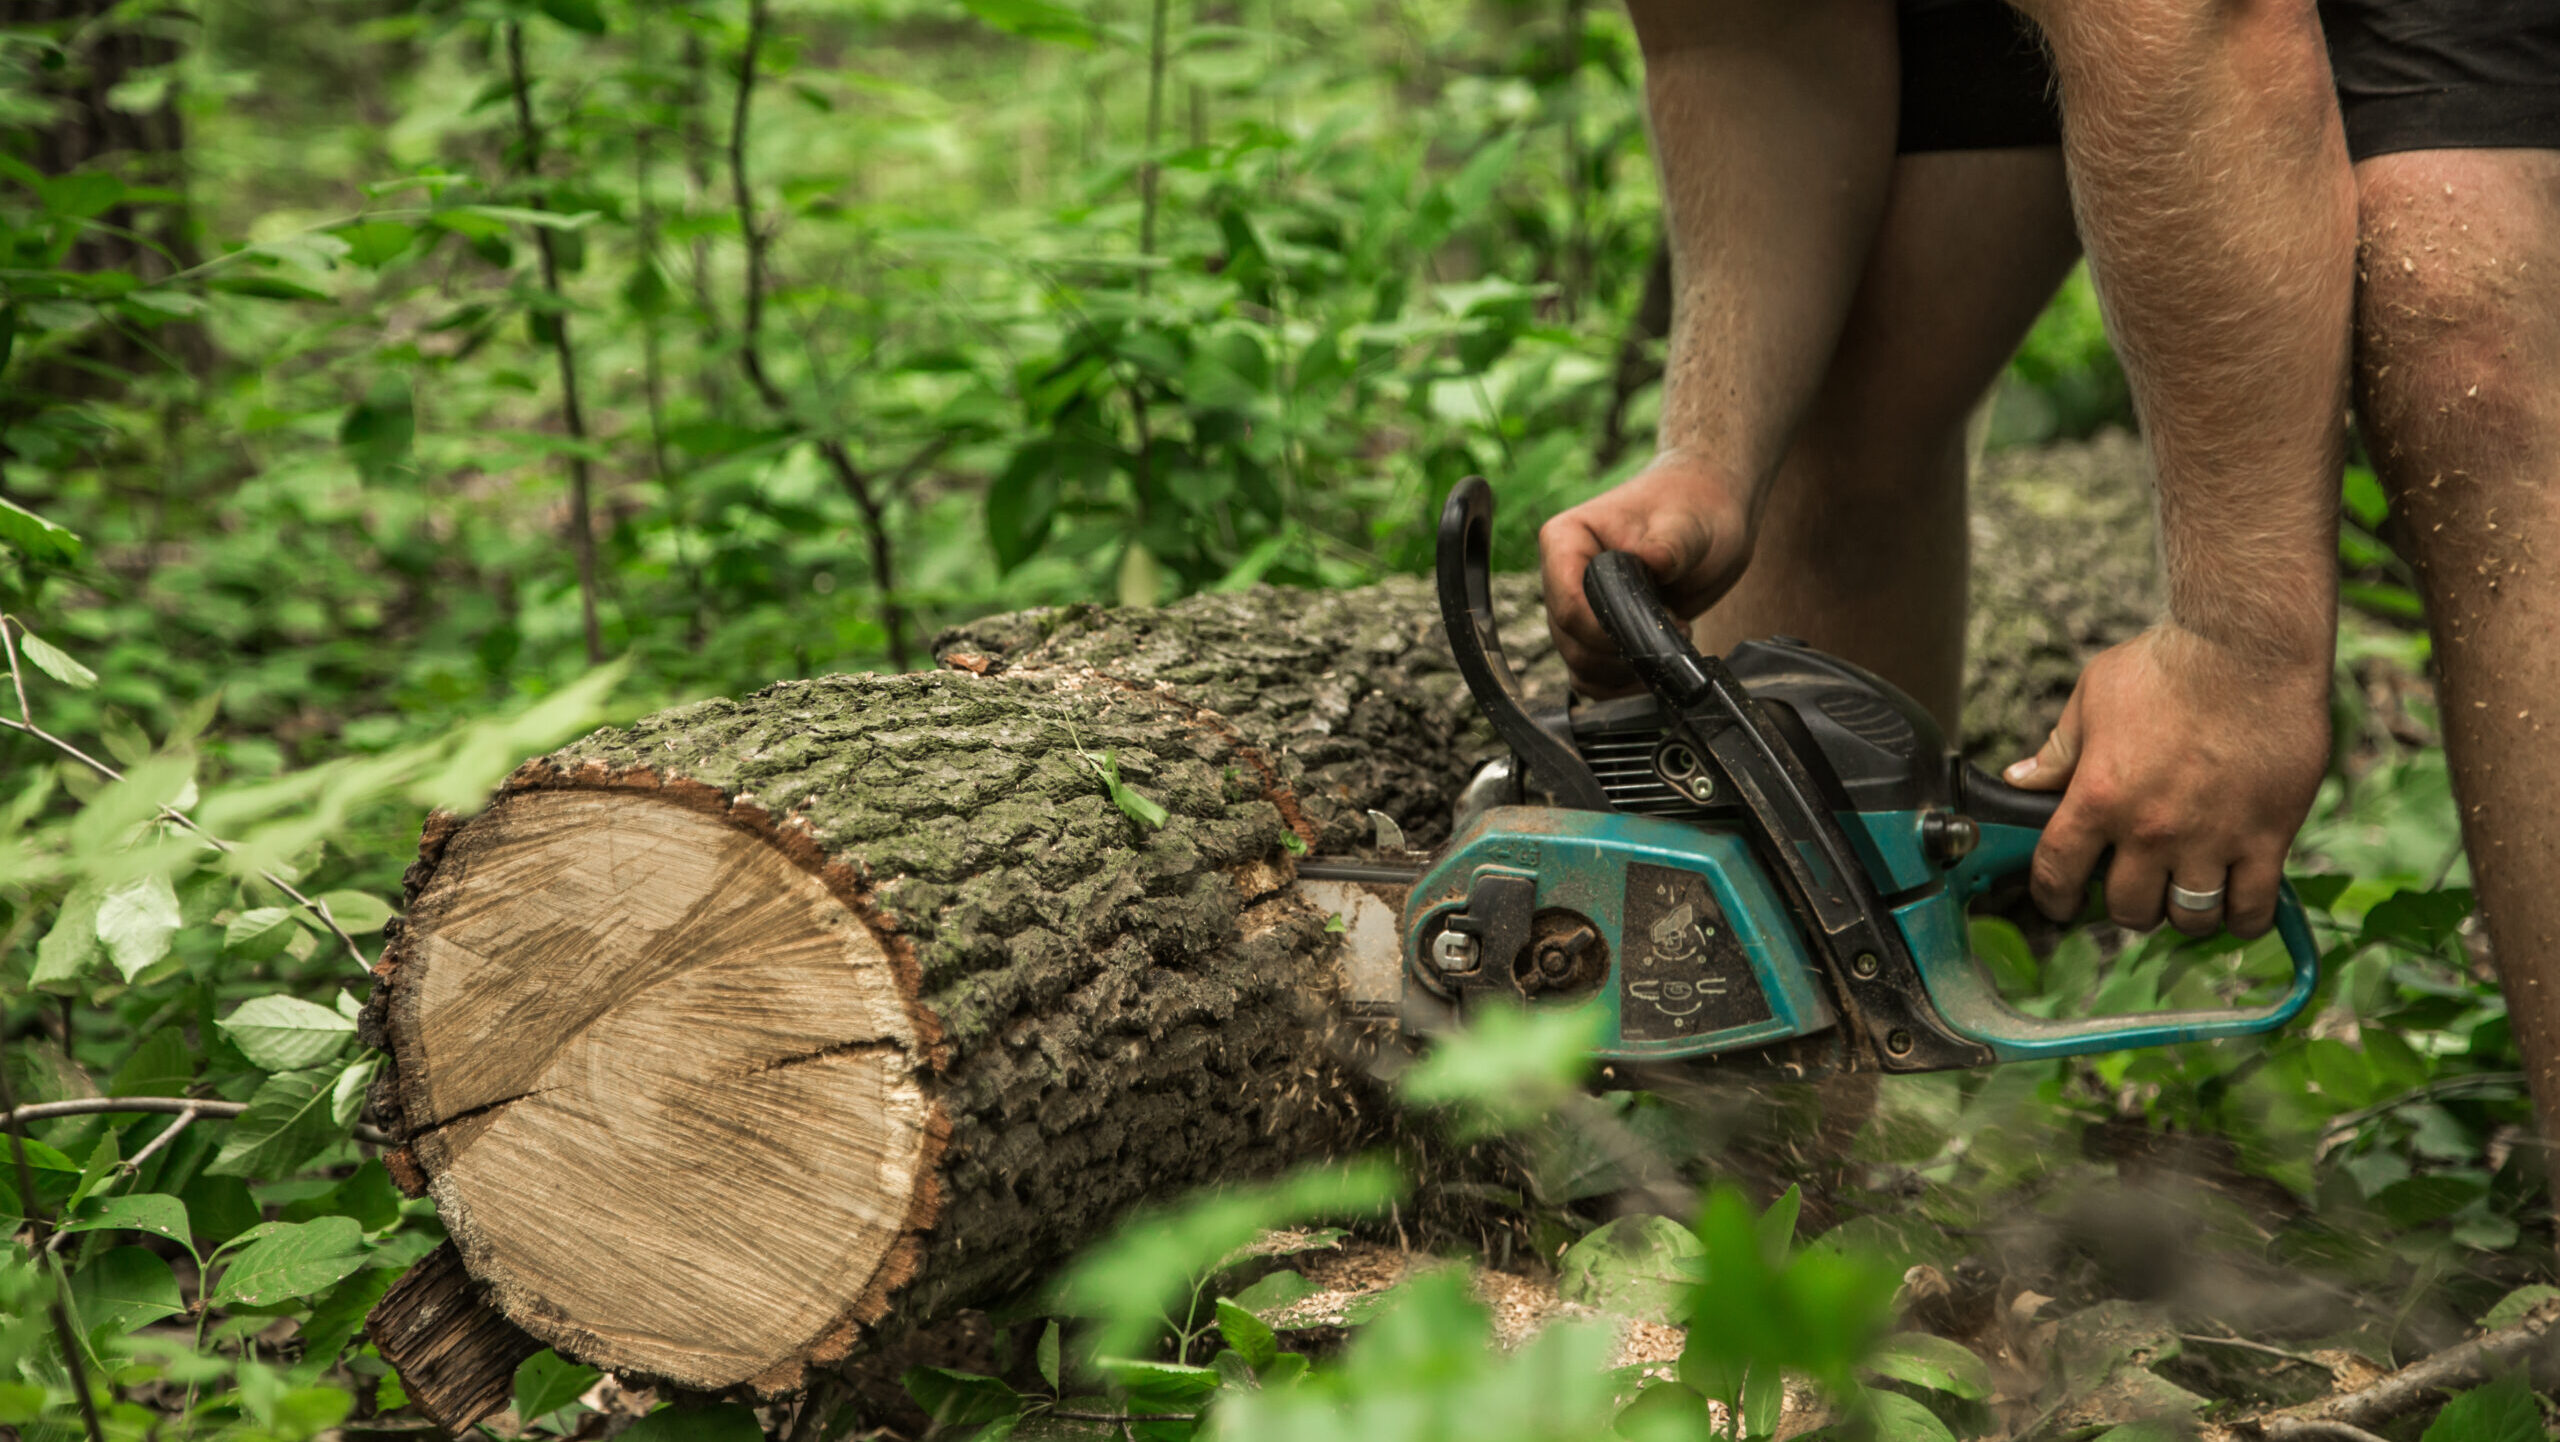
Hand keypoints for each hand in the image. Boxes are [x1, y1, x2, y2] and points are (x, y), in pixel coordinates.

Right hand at [1538, 451, 1757, 693]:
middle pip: (1570, 641)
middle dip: (1623, 652)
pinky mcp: (1595, 632)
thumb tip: (1653, 562)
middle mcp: (1560, 576)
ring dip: (1627, 670)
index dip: (1606, 630)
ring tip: (1672, 641)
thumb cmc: (1694, 506)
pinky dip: (1623, 684)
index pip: (1567, 604)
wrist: (1707, 513)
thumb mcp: (1688, 524)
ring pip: (1580, 665)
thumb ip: (1669, 546)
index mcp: (1566, 540)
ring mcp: (1576, 607)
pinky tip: (1658, 666)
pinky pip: (1593, 677)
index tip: (1654, 626)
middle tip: (1676, 630)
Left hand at [2005, 625, 2329, 938]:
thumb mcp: (2093, 698)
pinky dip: (2242, 917)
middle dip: (2126, 904)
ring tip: (2183, 889)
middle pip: (2128, 909)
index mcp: (2098, 798)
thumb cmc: (2167, 663)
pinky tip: (2234, 899)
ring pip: (2189, 918)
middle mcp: (2151, 829)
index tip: (2060, 903)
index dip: (2053, 898)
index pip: (2057, 874)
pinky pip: (2253, 909)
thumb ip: (2059, 750)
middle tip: (2136, 884)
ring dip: (2181, 912)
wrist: (2249, 645)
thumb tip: (2020, 780)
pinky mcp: (2268, 837)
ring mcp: (2212, 838)